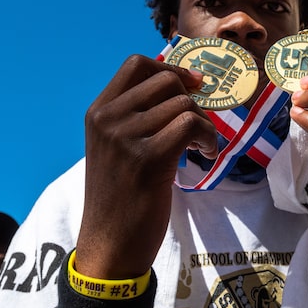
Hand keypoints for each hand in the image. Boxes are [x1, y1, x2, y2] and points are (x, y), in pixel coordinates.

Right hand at [75, 55, 217, 278]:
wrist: (110, 244)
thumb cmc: (120, 197)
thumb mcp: (116, 147)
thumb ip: (136, 116)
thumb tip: (183, 83)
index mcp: (98, 111)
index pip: (136, 63)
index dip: (171, 68)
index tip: (193, 85)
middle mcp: (108, 119)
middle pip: (166, 80)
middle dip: (192, 99)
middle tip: (198, 126)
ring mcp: (125, 137)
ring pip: (183, 104)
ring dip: (204, 124)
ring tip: (201, 146)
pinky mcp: (147, 158)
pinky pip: (191, 125)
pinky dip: (209, 138)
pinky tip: (207, 155)